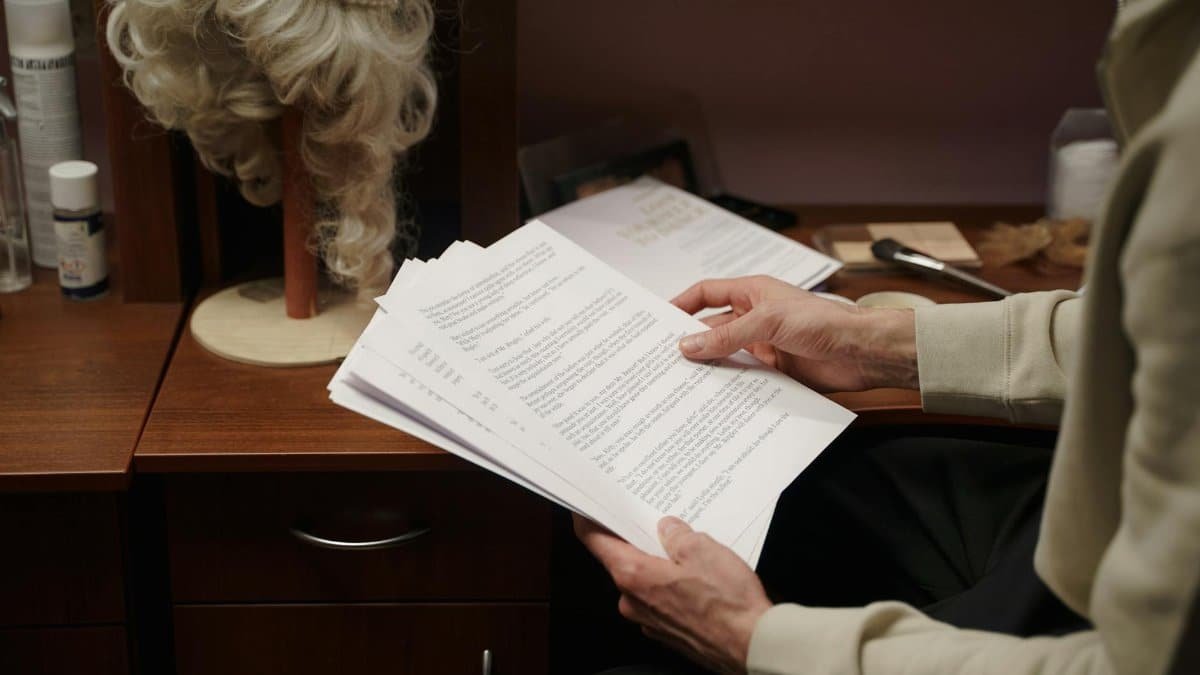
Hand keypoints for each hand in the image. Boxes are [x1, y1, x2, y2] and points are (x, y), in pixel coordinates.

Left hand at [574, 514, 771, 673]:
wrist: (751, 645)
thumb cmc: (727, 602)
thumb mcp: (701, 548)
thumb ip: (676, 534)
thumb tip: (667, 528)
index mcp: (633, 576)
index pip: (595, 542)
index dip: (588, 520)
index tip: (586, 507)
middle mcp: (633, 601)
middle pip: (621, 560)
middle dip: (636, 540)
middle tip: (654, 521)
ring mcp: (649, 619)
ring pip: (644, 581)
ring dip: (659, 565)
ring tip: (689, 552)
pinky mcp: (667, 631)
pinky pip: (660, 599)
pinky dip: (671, 586)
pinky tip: (697, 579)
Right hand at [672, 275, 918, 391]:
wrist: (862, 352)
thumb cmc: (824, 322)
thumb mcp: (768, 321)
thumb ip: (727, 335)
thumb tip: (688, 345)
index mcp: (752, 293)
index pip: (707, 294)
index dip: (682, 304)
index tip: (658, 320)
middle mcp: (755, 318)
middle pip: (712, 329)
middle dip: (690, 342)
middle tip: (663, 359)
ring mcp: (763, 345)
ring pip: (725, 356)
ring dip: (708, 367)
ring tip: (681, 382)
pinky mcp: (774, 371)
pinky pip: (743, 379)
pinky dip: (729, 387)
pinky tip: (714, 397)